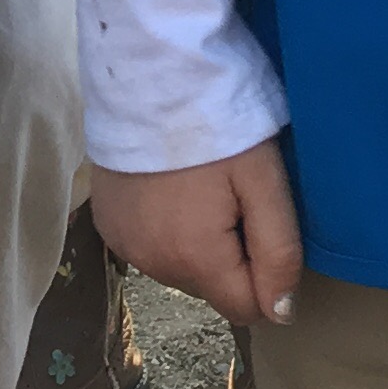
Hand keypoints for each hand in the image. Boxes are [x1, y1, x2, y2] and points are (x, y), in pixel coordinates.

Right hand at [94, 142, 302, 327]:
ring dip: (196, 244)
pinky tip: (167, 187)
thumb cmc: (218, 124)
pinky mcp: (106, 225)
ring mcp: (124, 246)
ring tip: (199, 187)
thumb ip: (278, 251)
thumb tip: (281, 314)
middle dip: (229, 256)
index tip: (261, 224)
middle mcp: (154, 265)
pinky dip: (164, 228)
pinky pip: (149, 247)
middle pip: (212, 287)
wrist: (148, 74)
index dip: (265, 275)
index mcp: (196, 259)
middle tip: (231, 195)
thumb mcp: (263, 180)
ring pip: (180, 268)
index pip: (245, 309)